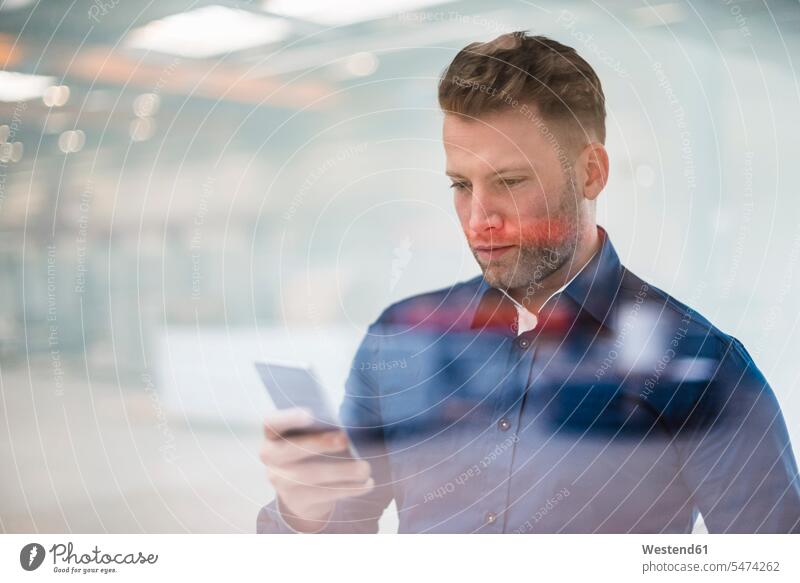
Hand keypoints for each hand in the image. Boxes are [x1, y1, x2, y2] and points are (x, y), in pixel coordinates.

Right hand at [260, 408, 373, 531]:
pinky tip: (367, 483)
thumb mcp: (309, 438)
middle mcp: (271, 457)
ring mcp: (281, 482)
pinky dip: (350, 488)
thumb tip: (345, 429)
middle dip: (320, 444)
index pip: (272, 423)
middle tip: (345, 438)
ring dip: (342, 471)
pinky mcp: (297, 501)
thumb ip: (320, 430)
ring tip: (365, 468)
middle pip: (292, 450)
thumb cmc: (311, 453)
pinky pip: (325, 494)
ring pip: (311, 476)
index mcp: (273, 435)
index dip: (289, 418)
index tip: (311, 414)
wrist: (301, 492)